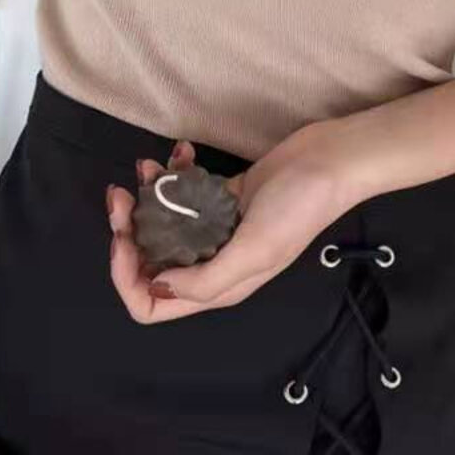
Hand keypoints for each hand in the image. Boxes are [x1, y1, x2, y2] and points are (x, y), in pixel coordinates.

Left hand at [106, 122, 360, 323]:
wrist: (331, 160)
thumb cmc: (297, 208)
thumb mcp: (255, 252)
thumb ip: (204, 280)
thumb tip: (157, 286)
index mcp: (219, 286)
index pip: (153, 303)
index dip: (128, 278)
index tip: (124, 239)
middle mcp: (214, 260)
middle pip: (151, 260)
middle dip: (129, 230)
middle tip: (122, 194)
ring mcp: (219, 226)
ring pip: (163, 221)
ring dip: (148, 194)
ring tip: (149, 166)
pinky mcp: (225, 194)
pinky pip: (185, 191)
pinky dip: (175, 172)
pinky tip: (182, 151)